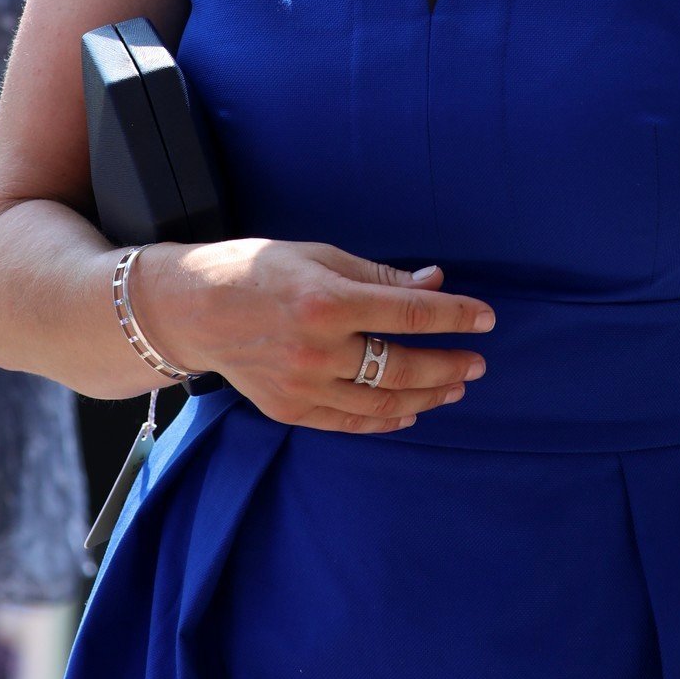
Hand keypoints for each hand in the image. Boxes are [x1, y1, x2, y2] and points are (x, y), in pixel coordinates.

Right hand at [131, 238, 491, 432]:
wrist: (193, 309)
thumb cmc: (261, 270)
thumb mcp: (321, 257)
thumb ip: (380, 276)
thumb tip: (435, 280)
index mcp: (328, 301)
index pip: (409, 313)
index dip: (454, 316)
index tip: (486, 318)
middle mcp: (318, 349)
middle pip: (401, 365)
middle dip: (448, 364)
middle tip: (477, 362)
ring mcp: (303, 385)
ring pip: (381, 400)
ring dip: (426, 394)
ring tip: (454, 386)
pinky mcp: (290, 409)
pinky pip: (350, 421)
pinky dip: (385, 419)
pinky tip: (411, 410)